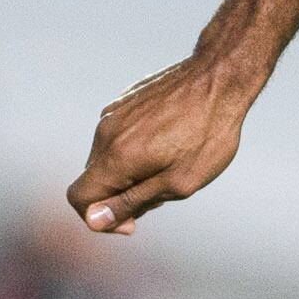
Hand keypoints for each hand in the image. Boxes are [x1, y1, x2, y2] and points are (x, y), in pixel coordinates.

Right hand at [70, 52, 257, 234]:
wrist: (221, 77)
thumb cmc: (208, 135)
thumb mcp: (178, 183)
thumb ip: (132, 203)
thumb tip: (95, 220)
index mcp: (116, 157)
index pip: (78, 198)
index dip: (99, 218)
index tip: (133, 221)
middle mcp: (105, 133)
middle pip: (94, 179)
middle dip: (120, 196)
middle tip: (163, 190)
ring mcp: (113, 113)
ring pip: (106, 158)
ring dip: (129, 172)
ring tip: (170, 164)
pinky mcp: (124, 101)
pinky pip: (117, 136)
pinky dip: (134, 150)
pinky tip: (169, 142)